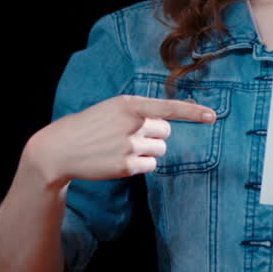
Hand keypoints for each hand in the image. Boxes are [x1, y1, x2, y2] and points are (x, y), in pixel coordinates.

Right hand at [27, 95, 216, 186]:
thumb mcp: (112, 109)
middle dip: (155, 134)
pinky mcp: (127, 166)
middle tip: (131, 136)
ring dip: (148, 150)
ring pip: (160, 149)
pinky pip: (151, 165)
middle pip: (166, 131)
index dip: (193, 112)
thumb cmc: (89, 126)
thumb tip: (166, 123)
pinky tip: (120, 160)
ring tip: (122, 148)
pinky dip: (141, 165)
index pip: (168, 108)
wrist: (59, 149)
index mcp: (128, 104)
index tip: (213, 116)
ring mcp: (129, 146)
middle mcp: (132, 124)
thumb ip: (138, 112)